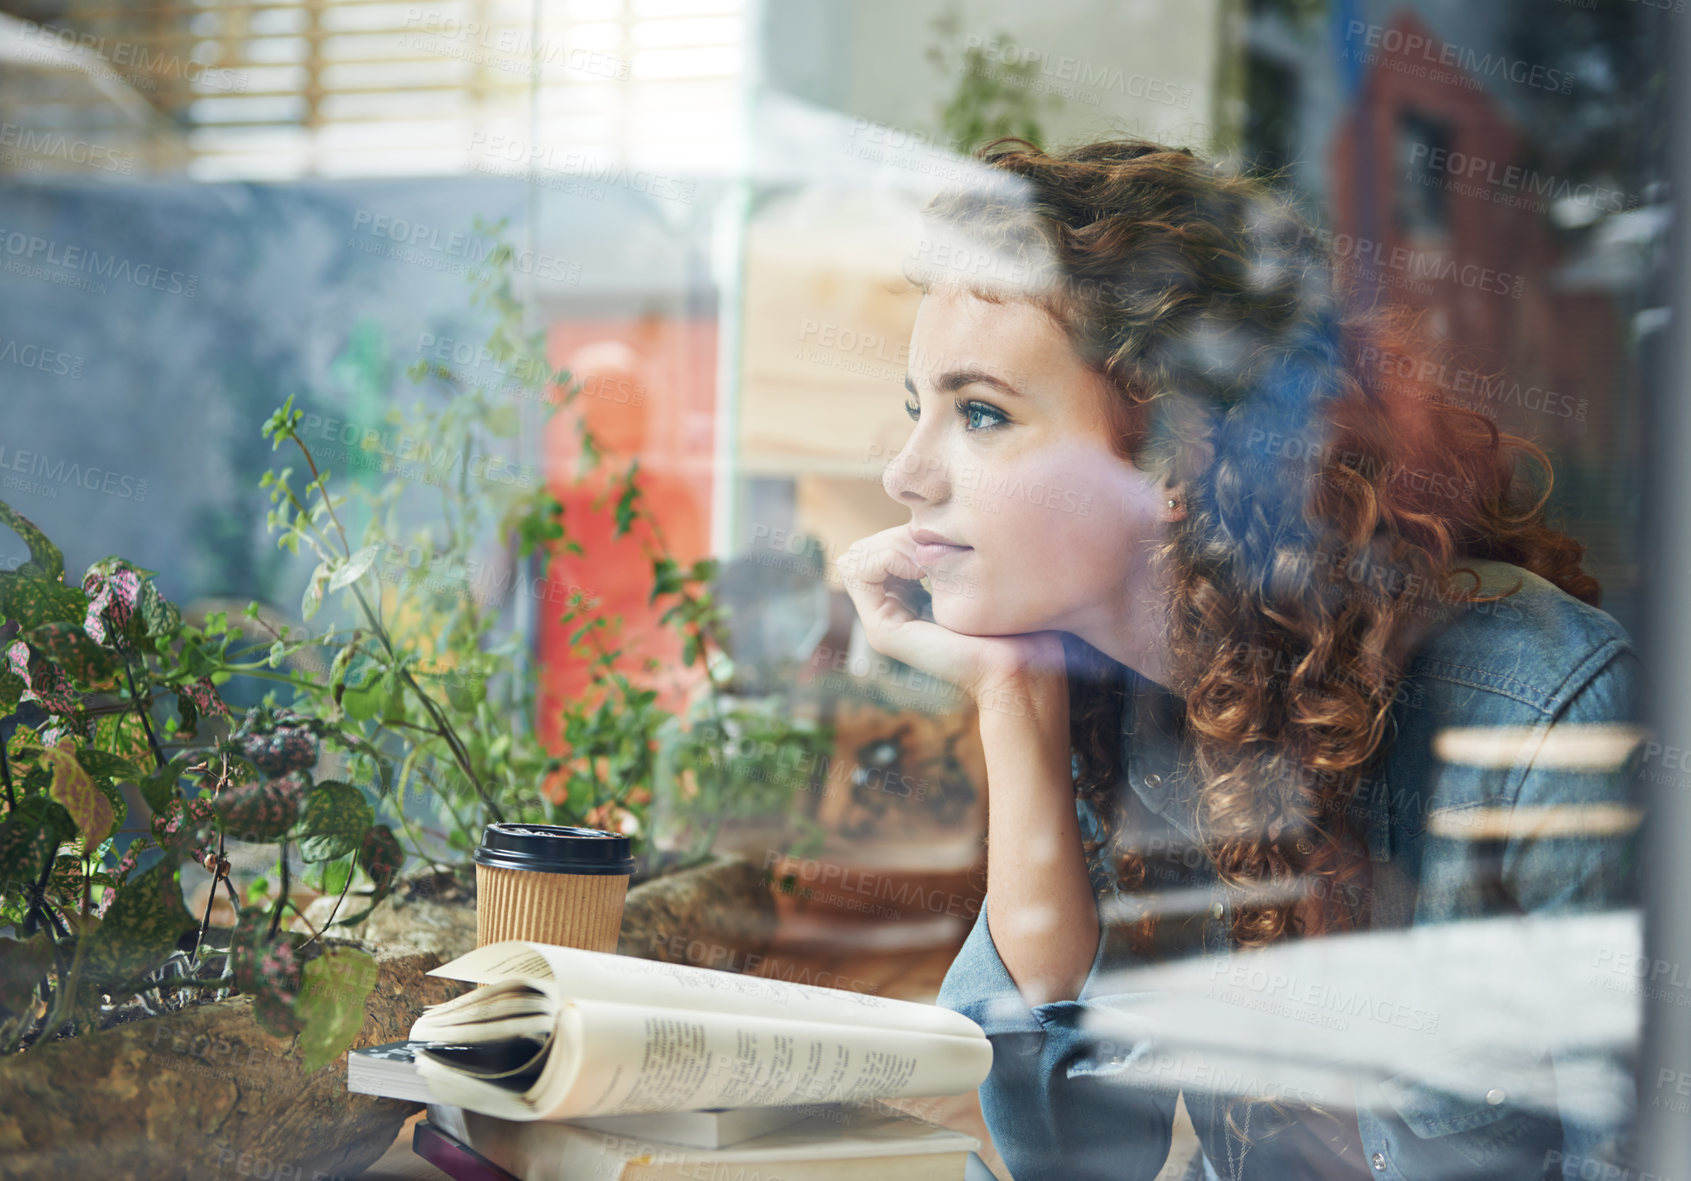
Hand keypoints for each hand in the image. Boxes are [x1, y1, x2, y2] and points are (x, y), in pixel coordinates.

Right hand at [836, 525, 1069, 707]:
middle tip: (933, 548)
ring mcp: (880, 626)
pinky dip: (888, 557)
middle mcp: (886, 615)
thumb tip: (923, 523)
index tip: (938, 544)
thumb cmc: (1011, 622)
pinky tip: (924, 567)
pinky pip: (859, 572)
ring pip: (855, 559)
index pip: (873, 550)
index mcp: (904, 603)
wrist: (1020, 664)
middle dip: (894, 537)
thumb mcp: (969, 575)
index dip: (898, 535)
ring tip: (930, 560)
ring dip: (892, 545)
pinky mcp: (883, 632)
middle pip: (862, 552)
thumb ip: (940, 556)